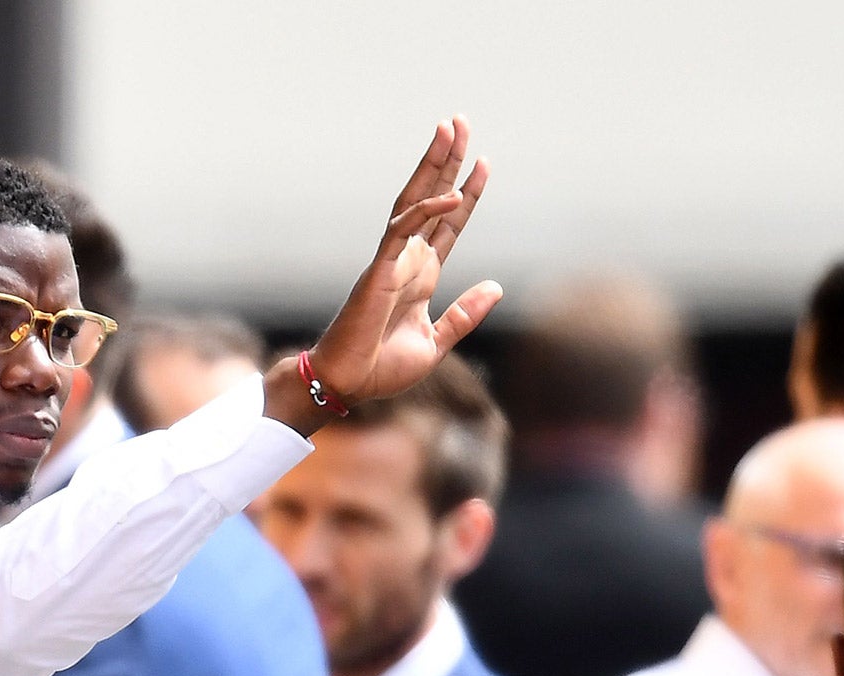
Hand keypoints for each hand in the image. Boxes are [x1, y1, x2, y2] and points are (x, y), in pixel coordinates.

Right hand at [265, 116, 499, 431]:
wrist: (346, 385)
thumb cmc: (381, 369)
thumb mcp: (436, 342)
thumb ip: (465, 314)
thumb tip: (496, 287)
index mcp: (421, 275)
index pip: (448, 224)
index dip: (466, 193)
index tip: (483, 163)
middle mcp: (407, 260)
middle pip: (430, 198)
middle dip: (447, 160)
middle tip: (461, 122)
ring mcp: (392, 261)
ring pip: (414, 201)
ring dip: (432, 165)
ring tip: (450, 130)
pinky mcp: (378, 271)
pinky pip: (404, 232)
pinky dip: (427, 212)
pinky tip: (451, 194)